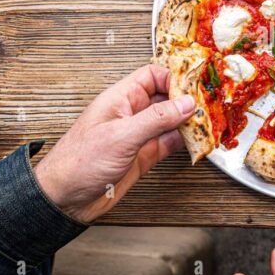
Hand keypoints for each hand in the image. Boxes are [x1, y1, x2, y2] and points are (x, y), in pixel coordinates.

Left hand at [34, 64, 194, 222]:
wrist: (65, 199)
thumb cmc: (78, 162)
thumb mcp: (121, 135)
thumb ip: (156, 118)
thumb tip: (185, 103)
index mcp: (121, 98)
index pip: (153, 75)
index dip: (175, 77)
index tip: (196, 85)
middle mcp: (131, 113)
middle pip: (166, 96)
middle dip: (188, 99)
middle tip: (209, 103)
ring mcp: (139, 135)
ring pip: (171, 120)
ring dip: (189, 121)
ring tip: (208, 122)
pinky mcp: (143, 155)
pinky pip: (170, 142)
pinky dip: (185, 141)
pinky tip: (196, 141)